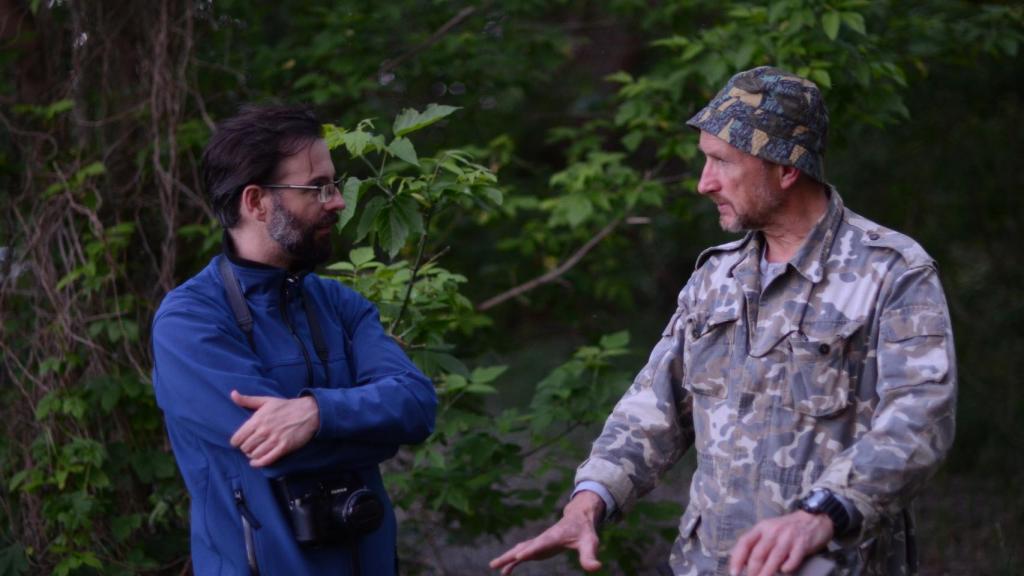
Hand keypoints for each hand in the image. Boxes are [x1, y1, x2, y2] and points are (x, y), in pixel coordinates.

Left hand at [229, 390, 319, 466]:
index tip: (240, 441)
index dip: (236, 442)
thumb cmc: (286, 406)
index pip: (237, 438)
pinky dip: (259, 463)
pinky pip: (267, 460)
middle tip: (250, 446)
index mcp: (258, 419)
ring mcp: (274, 439)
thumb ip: (247, 400)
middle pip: (245, 448)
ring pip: (255, 455)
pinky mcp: (284, 447)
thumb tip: (232, 394)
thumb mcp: (266, 400)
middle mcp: (264, 430)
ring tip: (255, 451)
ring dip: (253, 455)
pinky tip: (256, 462)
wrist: (309, 412)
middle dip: (245, 449)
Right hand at [489, 491, 604, 574]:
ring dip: (506, 558)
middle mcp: (542, 539)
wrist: (578, 519)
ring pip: (518, 550)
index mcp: (553, 537)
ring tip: (493, 566)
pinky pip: (522, 555)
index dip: (531, 550)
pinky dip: (512, 562)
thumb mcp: (590, 543)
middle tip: (495, 563)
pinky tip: (505, 572)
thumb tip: (596, 568)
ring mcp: (538, 543)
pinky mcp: (537, 548)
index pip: (540, 544)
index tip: (520, 555)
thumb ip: (590, 555)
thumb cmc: (584, 532)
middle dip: (510, 555)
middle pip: (523, 547)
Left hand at [728, 510, 832, 575]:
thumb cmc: (788, 528)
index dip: (737, 558)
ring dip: (766, 573)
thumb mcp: (770, 529)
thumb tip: (744, 562)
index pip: (744, 542)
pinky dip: (787, 569)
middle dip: (752, 571)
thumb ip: (758, 542)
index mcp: (762, 527)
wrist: (814, 518)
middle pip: (758, 554)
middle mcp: (773, 531)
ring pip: (773, 559)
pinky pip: (792, 561)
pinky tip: (784, 571)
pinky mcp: (802, 545)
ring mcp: (788, 538)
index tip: (734, 572)